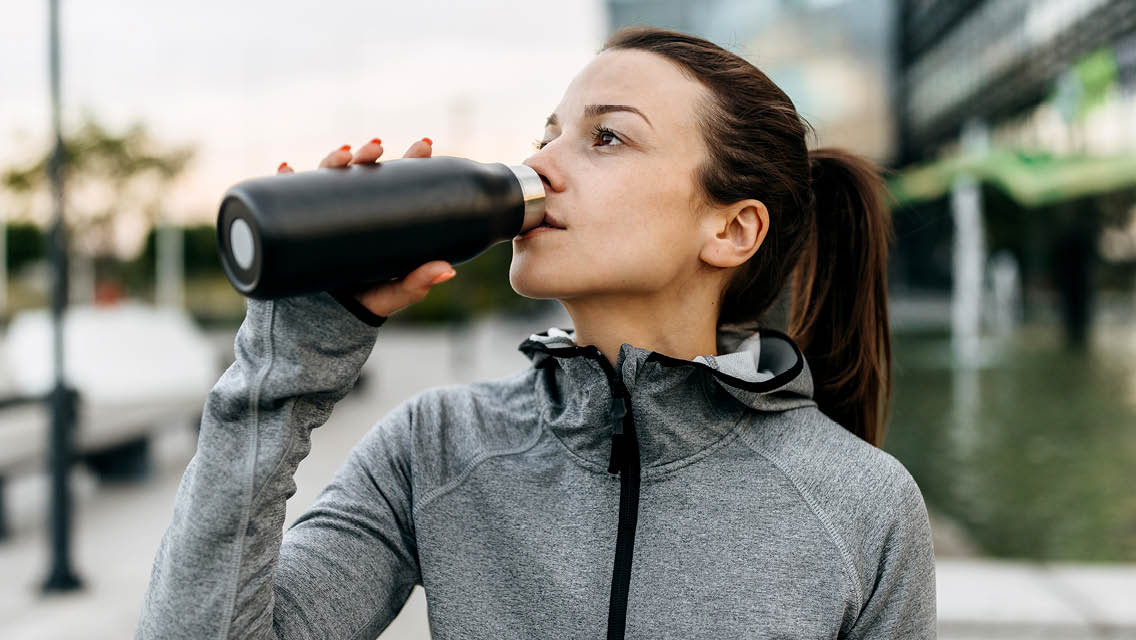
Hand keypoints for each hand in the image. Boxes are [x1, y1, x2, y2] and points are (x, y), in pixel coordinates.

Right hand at [276, 137, 455, 317]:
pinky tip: (287, 170)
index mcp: (380, 218)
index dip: (410, 161)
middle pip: (362, 172)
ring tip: (343, 156)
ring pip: (327, 177)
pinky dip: (283, 181)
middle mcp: (352, 209)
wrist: (323, 324)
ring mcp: (323, 215)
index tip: (424, 146)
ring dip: (333, 160)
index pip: (398, 183)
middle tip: (376, 149)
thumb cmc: (363, 303)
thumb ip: (417, 283)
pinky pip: (285, 198)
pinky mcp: (296, 226)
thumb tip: (448, 270)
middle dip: (368, 154)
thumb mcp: (392, 294)